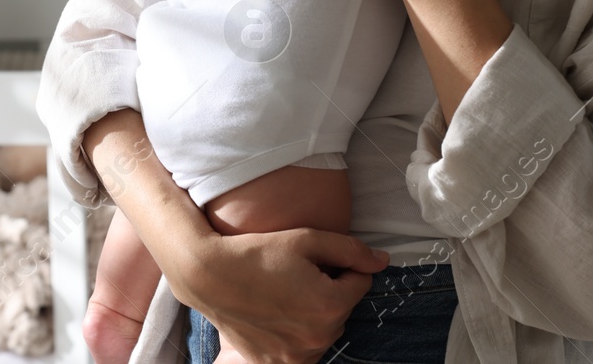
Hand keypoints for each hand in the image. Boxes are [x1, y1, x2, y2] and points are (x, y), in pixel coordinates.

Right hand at [166, 227, 385, 362]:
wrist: (209, 275)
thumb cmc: (258, 252)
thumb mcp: (306, 239)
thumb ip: (350, 250)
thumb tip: (383, 261)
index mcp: (331, 305)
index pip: (360, 282)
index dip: (340, 266)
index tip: (315, 260)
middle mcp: (318, 337)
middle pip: (342, 309)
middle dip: (329, 291)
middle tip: (296, 274)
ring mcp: (296, 356)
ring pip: (323, 331)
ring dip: (314, 314)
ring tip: (284, 294)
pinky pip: (301, 350)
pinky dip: (295, 334)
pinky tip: (275, 315)